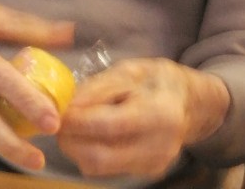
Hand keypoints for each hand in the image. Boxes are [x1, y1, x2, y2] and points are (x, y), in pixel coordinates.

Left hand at [57, 58, 228, 177]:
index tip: (57, 111)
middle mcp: (159, 146)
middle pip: (100, 157)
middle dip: (70, 140)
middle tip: (56, 121)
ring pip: (98, 168)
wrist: (188, 101)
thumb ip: (99, 87)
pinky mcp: (146, 173)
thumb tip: (68, 104)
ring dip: (76, 149)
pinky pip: (107, 169)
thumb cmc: (156, 79)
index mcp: (159, 113)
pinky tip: (88, 134)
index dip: (78, 121)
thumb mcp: (130, 70)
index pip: (110, 126)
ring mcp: (153, 164)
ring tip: (70, 126)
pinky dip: (89, 152)